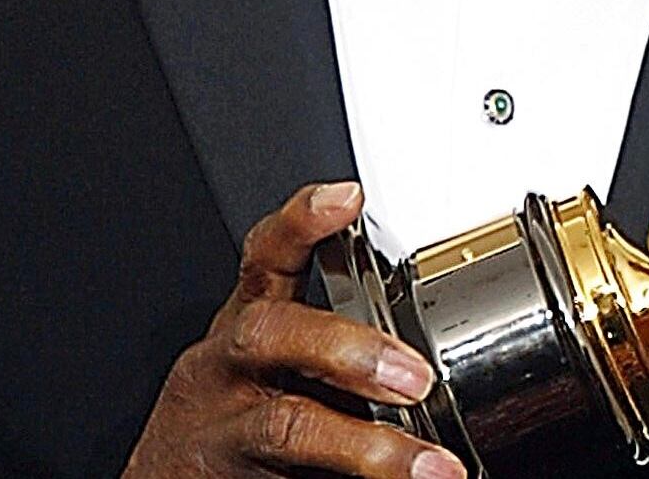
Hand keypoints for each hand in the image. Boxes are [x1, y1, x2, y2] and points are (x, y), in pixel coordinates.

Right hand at [123, 180, 463, 477]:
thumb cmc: (231, 423)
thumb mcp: (267, 366)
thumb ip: (328, 346)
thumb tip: (423, 347)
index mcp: (243, 328)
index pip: (266, 257)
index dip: (302, 222)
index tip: (348, 197)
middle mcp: (223, 370)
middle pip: (271, 335)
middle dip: (348, 349)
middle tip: (415, 377)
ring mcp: (220, 433)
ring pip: (286, 427)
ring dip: (364, 446)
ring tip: (428, 467)